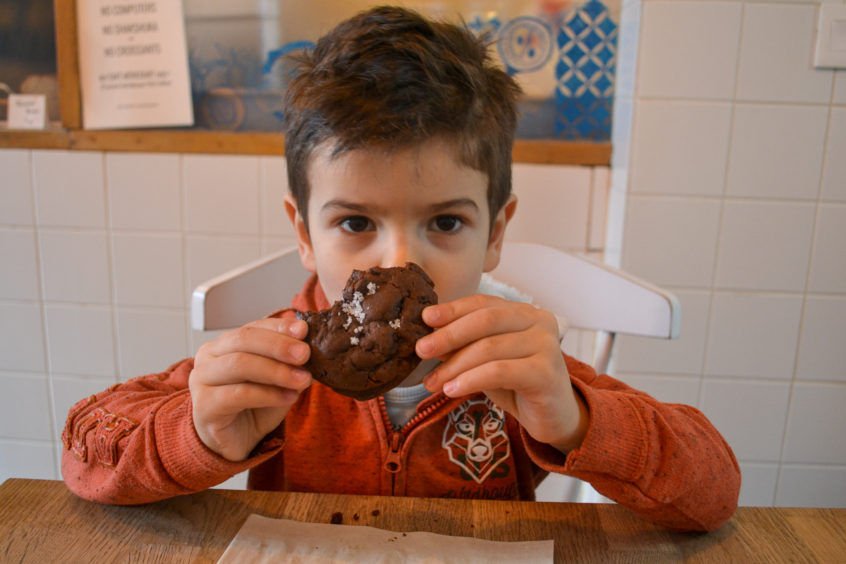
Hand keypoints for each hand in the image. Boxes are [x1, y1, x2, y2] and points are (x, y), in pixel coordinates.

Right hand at [189, 317, 311, 460]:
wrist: (237, 442)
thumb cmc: (255, 406)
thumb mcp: (278, 380)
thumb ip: (290, 364)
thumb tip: (313, 348)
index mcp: (226, 343)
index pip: (253, 326)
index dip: (279, 327)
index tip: (304, 330)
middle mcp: (209, 356)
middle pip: (244, 339)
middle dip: (278, 345)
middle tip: (305, 354)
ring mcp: (202, 379)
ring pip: (240, 364)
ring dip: (276, 371)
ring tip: (302, 380)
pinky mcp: (203, 405)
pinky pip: (238, 394)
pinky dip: (268, 394)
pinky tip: (289, 397)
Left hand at [416, 294, 587, 452]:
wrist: (554, 417)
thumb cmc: (518, 384)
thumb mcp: (488, 360)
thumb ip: (467, 346)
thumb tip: (429, 340)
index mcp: (524, 311)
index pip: (483, 303)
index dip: (453, 309)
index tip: (426, 318)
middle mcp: (539, 321)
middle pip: (485, 320)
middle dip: (449, 335)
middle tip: (421, 350)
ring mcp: (546, 345)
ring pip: (489, 348)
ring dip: (454, 366)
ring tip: (432, 382)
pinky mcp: (546, 372)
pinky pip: (499, 371)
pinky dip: (471, 380)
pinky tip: (452, 390)